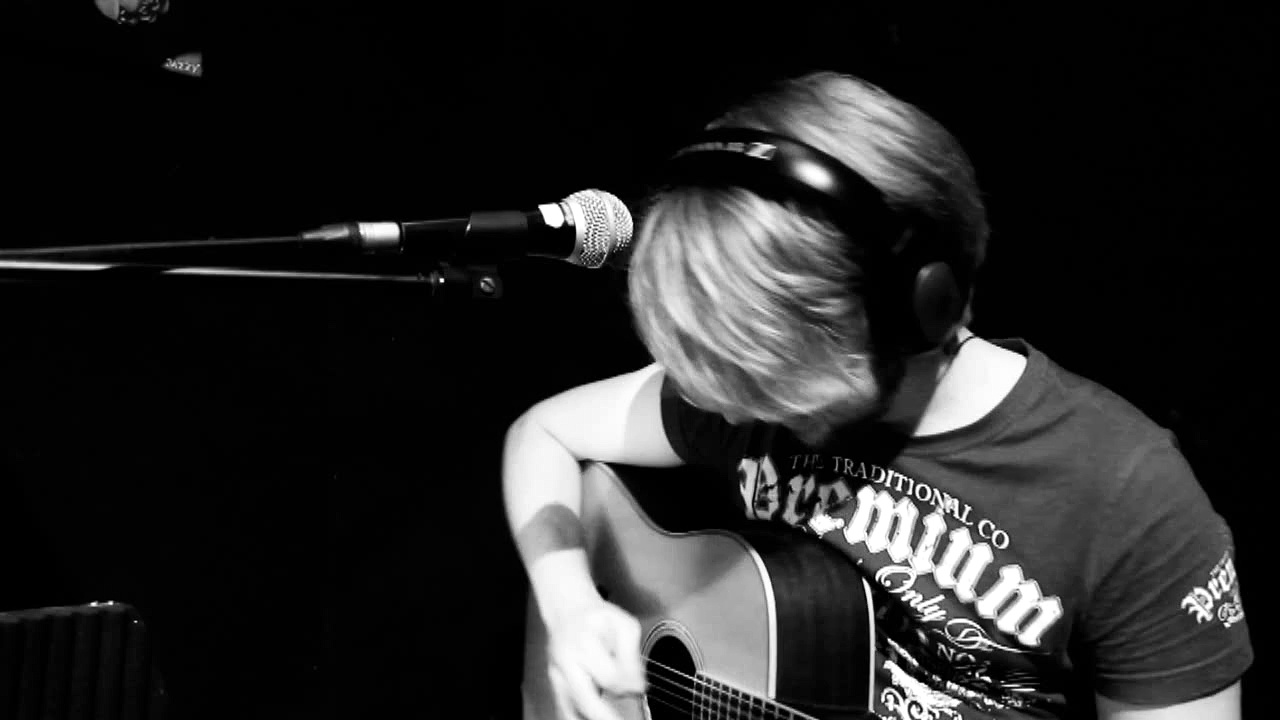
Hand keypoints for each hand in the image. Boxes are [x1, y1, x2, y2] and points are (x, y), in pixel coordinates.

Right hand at [544, 597, 645, 719]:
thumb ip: (632, 656)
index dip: (627, 686)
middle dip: (606, 715)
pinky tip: (590, 719)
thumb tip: (637, 686)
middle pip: (585, 699)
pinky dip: (576, 717)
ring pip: (570, 708)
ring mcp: (556, 674)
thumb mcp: (624, 625)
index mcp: (584, 642)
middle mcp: (565, 661)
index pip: (609, 677)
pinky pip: (562, 708)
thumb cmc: (598, 617)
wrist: (568, 609)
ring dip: (591, 717)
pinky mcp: (554, 683)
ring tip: (608, 718)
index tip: (639, 688)